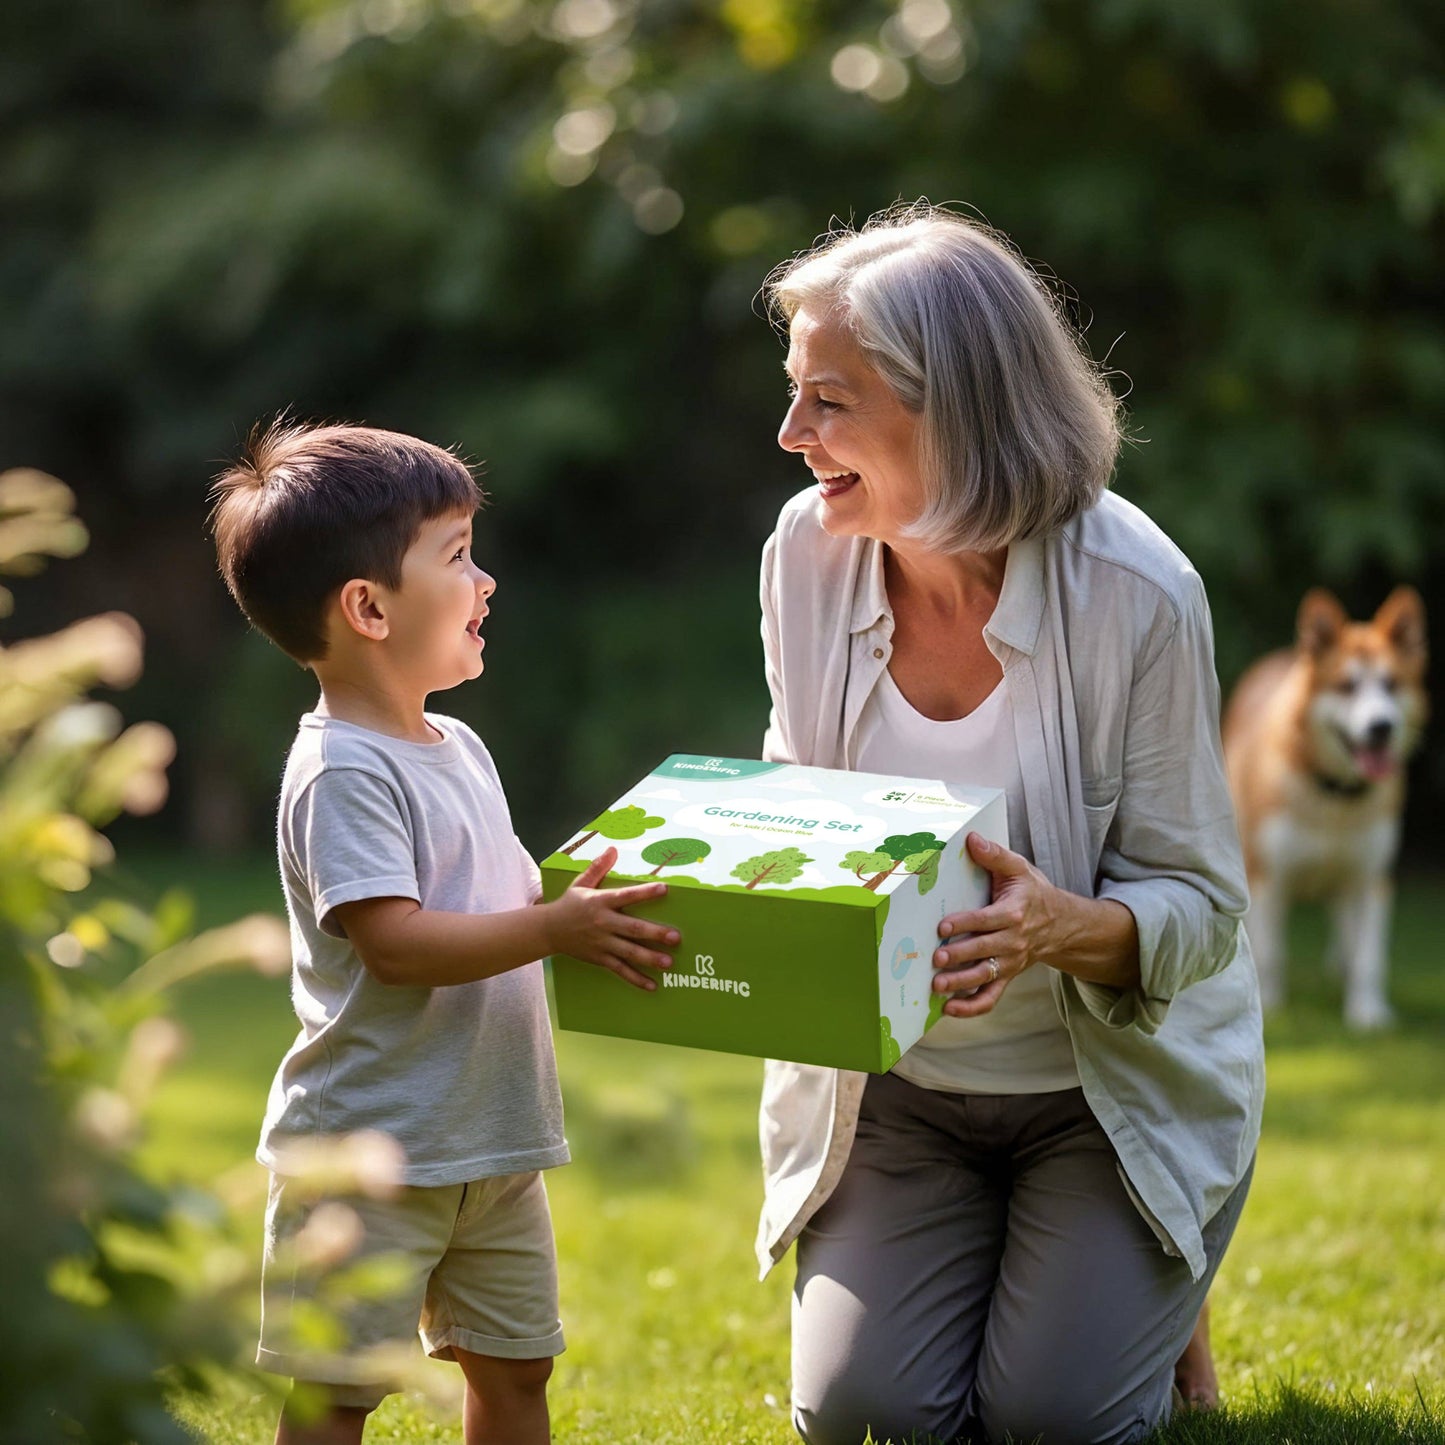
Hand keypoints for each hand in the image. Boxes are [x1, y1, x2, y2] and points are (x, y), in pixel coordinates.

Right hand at [546, 847, 679, 990]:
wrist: (548, 930)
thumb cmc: (569, 904)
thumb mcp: (581, 883)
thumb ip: (599, 867)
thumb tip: (613, 849)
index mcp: (601, 902)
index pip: (626, 896)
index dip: (645, 892)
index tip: (665, 889)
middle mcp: (603, 923)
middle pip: (632, 928)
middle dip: (654, 933)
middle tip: (675, 937)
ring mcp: (602, 943)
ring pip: (628, 952)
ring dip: (649, 958)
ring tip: (668, 963)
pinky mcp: (600, 958)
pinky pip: (620, 970)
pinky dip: (635, 978)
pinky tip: (652, 985)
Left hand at [931, 832, 1063, 1016]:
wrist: (1061, 923)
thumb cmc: (1032, 892)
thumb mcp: (1019, 868)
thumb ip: (995, 855)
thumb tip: (971, 839)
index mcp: (1014, 913)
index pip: (987, 920)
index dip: (965, 923)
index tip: (943, 926)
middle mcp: (1013, 941)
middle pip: (984, 951)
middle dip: (960, 956)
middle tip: (936, 959)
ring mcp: (1010, 963)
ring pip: (985, 977)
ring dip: (961, 984)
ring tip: (938, 985)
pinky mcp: (1006, 976)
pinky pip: (990, 997)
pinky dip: (971, 1007)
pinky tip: (949, 1010)